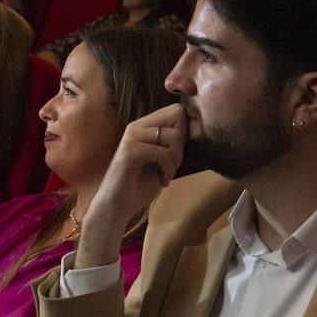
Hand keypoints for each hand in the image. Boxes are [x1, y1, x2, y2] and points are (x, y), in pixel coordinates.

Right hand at [79, 103, 186, 267]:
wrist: (118, 205)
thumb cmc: (140, 184)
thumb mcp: (164, 160)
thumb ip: (176, 143)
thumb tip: (198, 128)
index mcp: (144, 125)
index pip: (176, 110)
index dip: (186, 131)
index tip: (178, 154)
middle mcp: (137, 126)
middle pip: (178, 116)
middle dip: (181, 145)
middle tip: (171, 165)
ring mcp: (132, 136)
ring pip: (173, 136)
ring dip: (175, 160)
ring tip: (165, 174)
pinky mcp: (130, 150)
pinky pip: (163, 153)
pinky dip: (168, 169)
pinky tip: (162, 180)